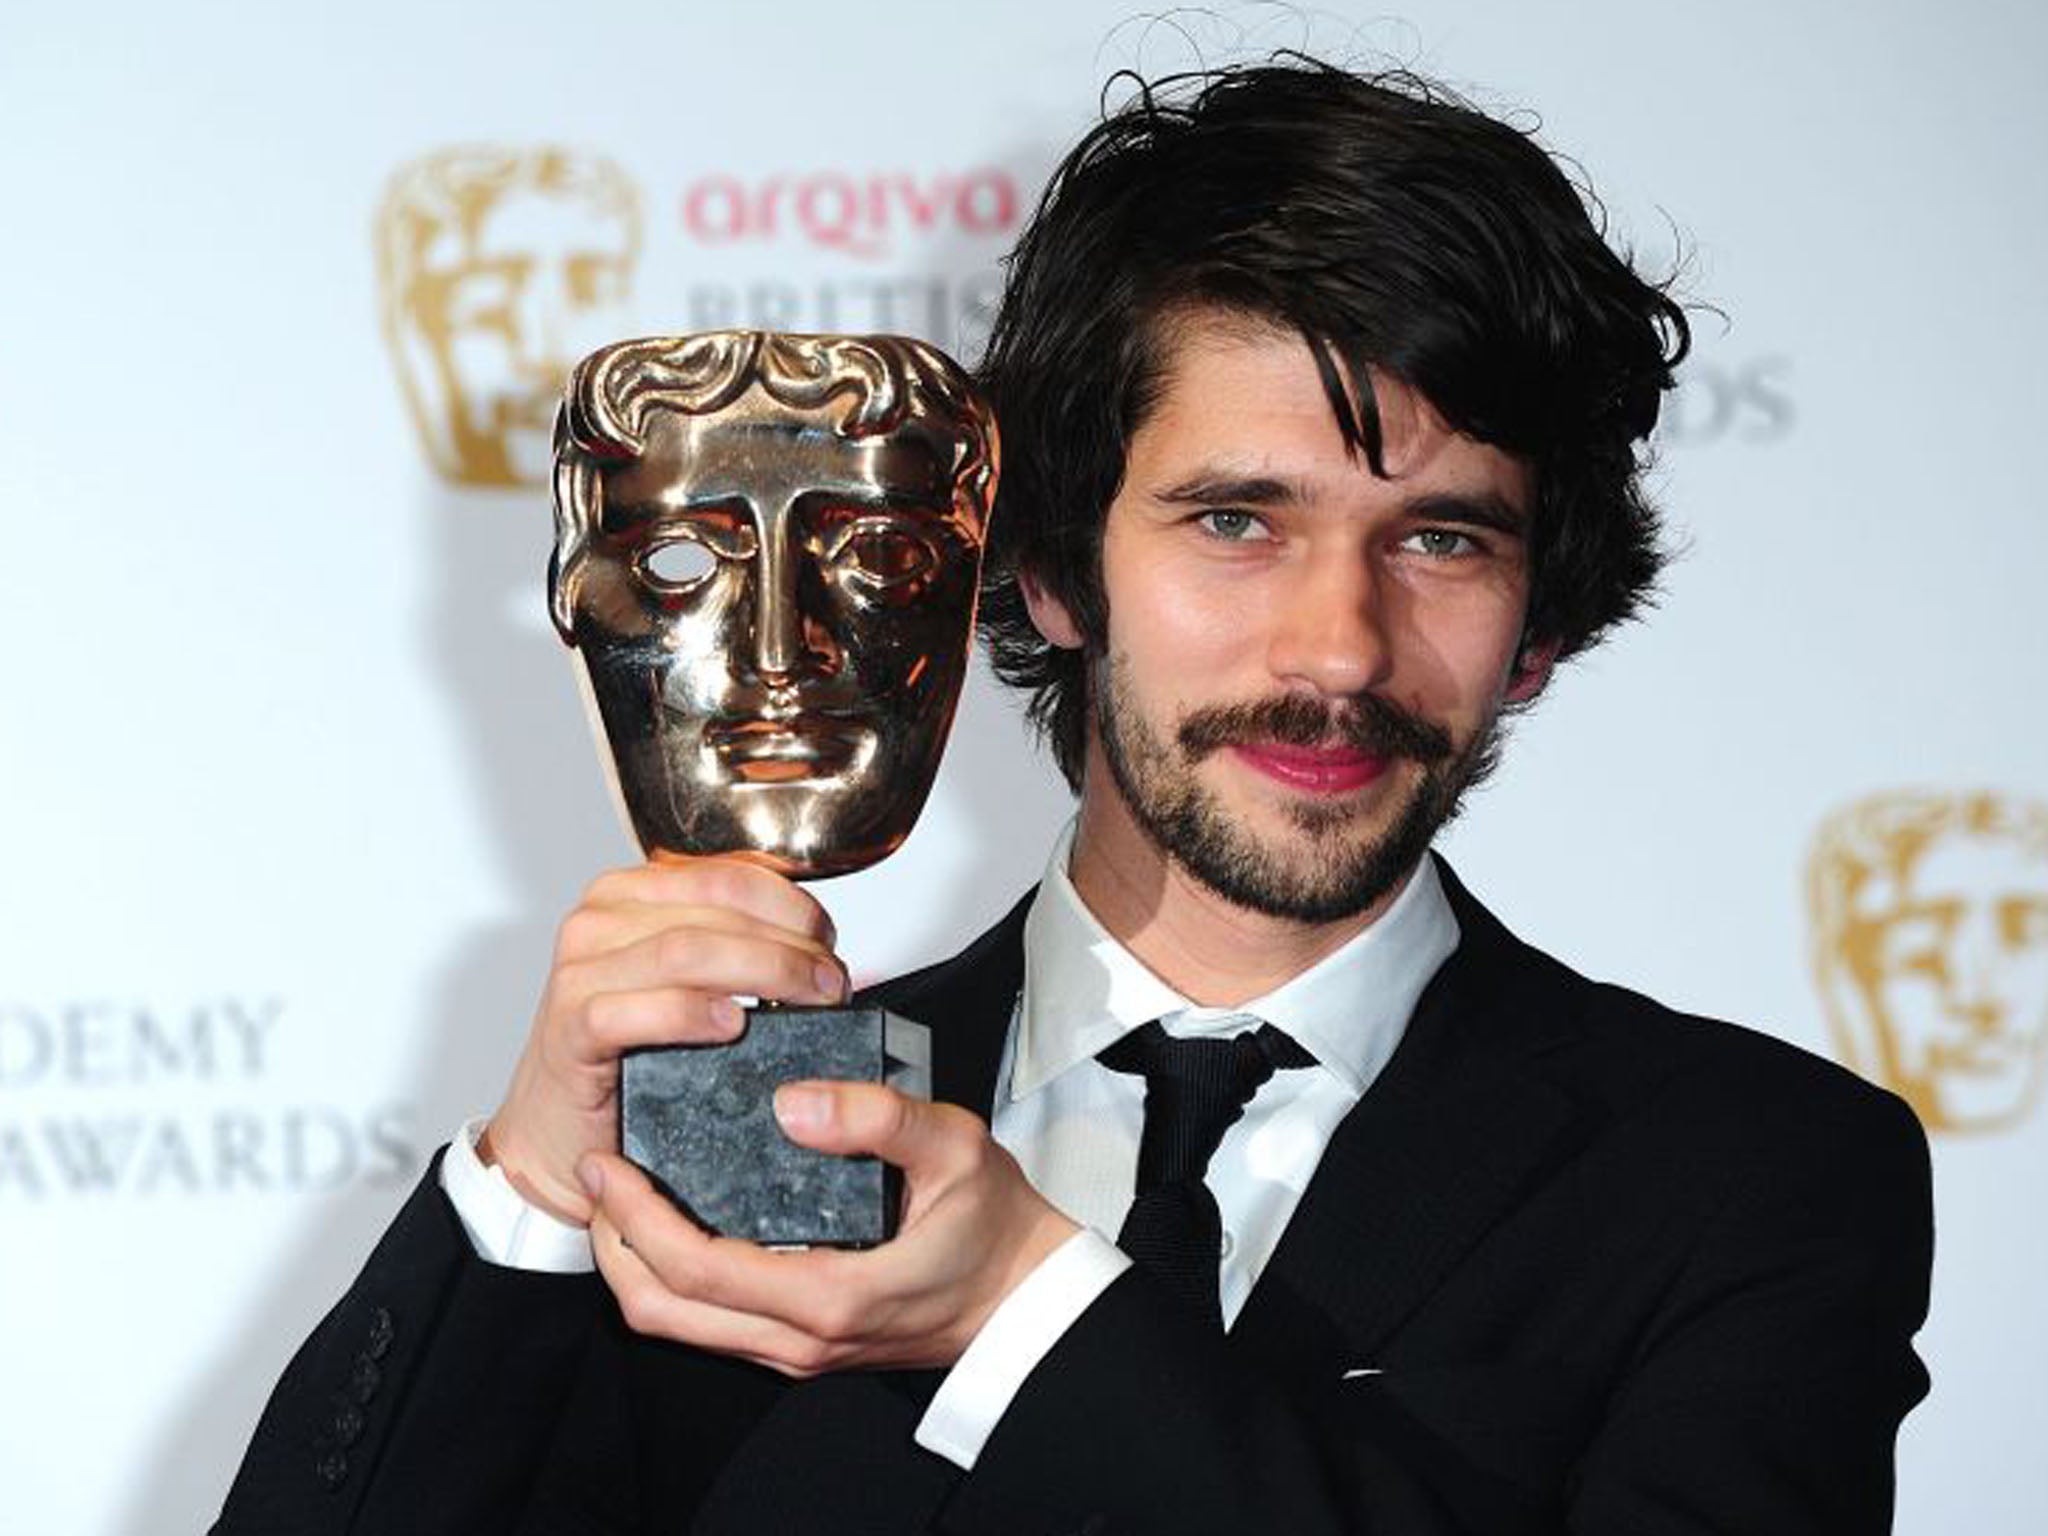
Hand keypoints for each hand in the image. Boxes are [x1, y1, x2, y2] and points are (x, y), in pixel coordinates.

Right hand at [484, 858, 845, 1225]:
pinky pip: (634, 1010)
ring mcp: (579, 972)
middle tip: (830, 982)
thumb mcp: (682, 984)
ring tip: (805, 1001)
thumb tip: (816, 948)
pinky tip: (732, 1026)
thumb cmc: (623, 1054)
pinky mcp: (570, 1026)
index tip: (827, 940)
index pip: (727, 875)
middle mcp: (599, 922)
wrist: (556, 1129)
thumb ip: (731, 948)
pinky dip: (690, 1014)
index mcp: (629, 896)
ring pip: (686, 951)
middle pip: (716, 912)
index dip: (790, 904)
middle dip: (789, 945)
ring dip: (761, 972)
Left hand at [582, 1081, 1080, 1374]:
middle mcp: (801, 1336)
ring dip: (636, 1264)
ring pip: (679, 1325)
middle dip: (613, 1241)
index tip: (611, 1162)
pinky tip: (677, 1224)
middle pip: (663, 1310)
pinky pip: (710, 1323)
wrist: (1025, 1294)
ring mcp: (797, 1348)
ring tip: (622, 1196)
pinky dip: (673, 1278)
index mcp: (829, 1295)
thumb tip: (798, 1102)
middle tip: (598, 1173)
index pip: (694, 1268)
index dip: (637, 1216)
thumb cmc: (995, 1227)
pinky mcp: (800, 1342)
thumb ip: (877, 1117)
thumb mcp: (954, 1146)